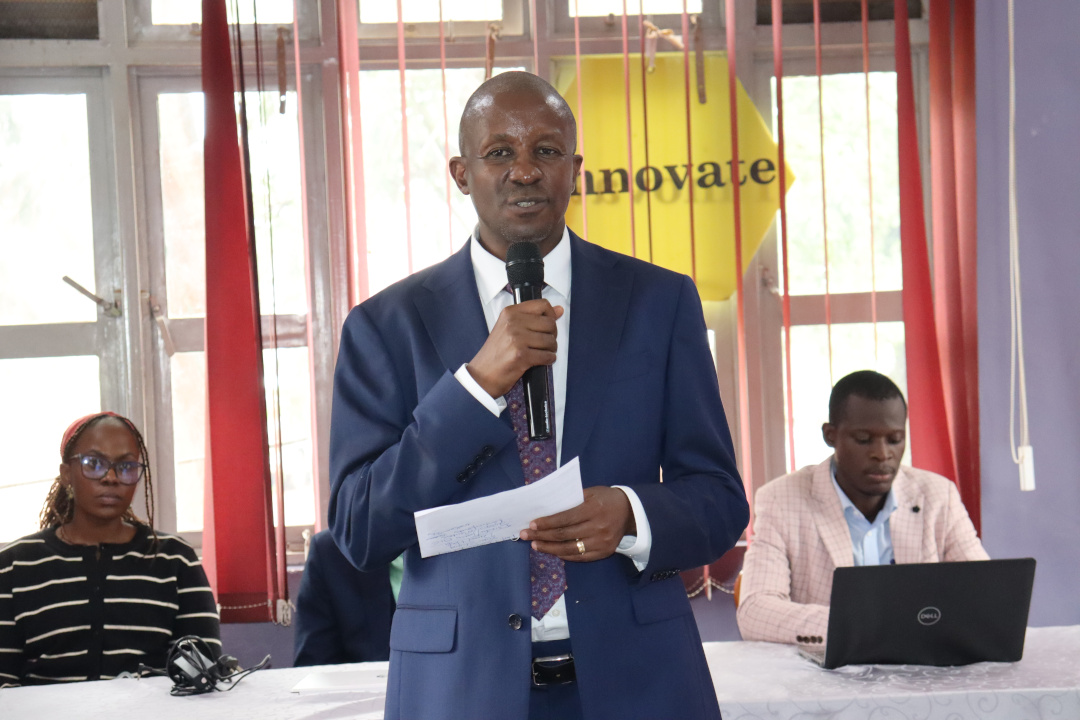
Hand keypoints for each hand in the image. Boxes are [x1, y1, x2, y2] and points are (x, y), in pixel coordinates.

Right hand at [467, 299, 563, 398]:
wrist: (481, 376)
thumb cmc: (495, 354)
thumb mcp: (509, 329)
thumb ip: (533, 318)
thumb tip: (559, 310)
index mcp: (510, 313)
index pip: (542, 305)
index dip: (551, 315)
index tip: (549, 324)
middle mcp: (513, 323)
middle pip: (550, 323)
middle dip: (552, 335)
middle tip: (543, 343)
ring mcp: (516, 339)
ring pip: (551, 340)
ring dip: (550, 349)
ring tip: (540, 353)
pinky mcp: (521, 355)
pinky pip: (547, 356)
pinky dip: (548, 360)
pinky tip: (539, 361)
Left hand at [521, 486, 635, 561]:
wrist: (631, 512)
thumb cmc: (605, 499)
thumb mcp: (590, 492)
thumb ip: (570, 500)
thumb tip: (545, 510)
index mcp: (593, 509)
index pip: (564, 518)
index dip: (546, 523)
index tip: (531, 524)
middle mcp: (598, 527)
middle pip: (564, 535)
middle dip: (542, 535)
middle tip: (526, 535)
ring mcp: (601, 542)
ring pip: (570, 549)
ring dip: (550, 548)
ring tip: (536, 545)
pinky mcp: (604, 553)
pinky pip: (580, 557)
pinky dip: (565, 555)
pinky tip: (553, 551)